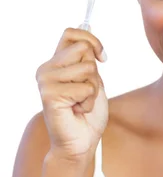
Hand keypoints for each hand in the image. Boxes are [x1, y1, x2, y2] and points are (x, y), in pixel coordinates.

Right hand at [36, 26, 107, 162]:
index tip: (103, 58)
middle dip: (94, 72)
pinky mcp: (50, 94)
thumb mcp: (93, 82)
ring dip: (92, 90)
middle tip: (85, 92)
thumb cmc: (87, 115)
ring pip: (87, 69)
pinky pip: (85, 87)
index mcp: (56, 63)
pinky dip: (89, 102)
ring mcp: (46, 80)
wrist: (80, 143)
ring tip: (80, 103)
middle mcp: (47, 68)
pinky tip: (77, 111)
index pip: (71, 33)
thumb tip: (92, 45)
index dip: (92, 40)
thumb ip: (88, 62)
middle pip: (83, 49)